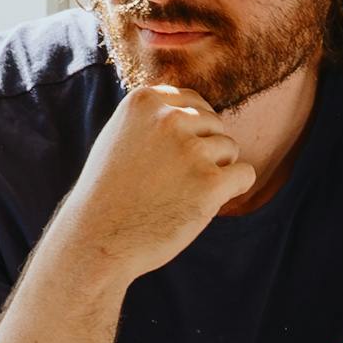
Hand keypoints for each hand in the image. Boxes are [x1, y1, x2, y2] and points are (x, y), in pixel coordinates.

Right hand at [63, 83, 253, 281]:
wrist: (97, 240)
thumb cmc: (108, 195)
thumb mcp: (119, 138)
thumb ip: (151, 119)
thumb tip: (192, 110)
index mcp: (145, 101)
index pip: (192, 101)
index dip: (190, 131)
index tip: (173, 157)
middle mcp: (168, 119)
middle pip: (214, 124)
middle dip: (204, 151)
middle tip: (174, 182)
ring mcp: (190, 150)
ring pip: (230, 149)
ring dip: (215, 172)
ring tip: (181, 195)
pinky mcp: (210, 182)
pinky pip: (245, 175)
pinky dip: (232, 191)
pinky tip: (204, 205)